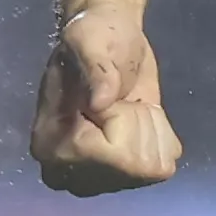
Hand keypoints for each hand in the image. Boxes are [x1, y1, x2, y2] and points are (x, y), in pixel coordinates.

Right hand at [30, 6, 181, 194]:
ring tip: (127, 106)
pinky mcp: (123, 176)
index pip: (114, 156)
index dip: (124, 121)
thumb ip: (96, 69)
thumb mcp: (91, 41)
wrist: (110, 41)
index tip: (107, 96)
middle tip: (120, 100)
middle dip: (139, 126)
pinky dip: (158, 137)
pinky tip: (138, 118)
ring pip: (153, 168)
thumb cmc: (95, 36)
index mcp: (51, 144)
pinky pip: (164, 165)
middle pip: (137, 168)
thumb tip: (99, 103)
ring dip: (148, 130)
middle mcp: (70, 172)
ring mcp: (98, 179)